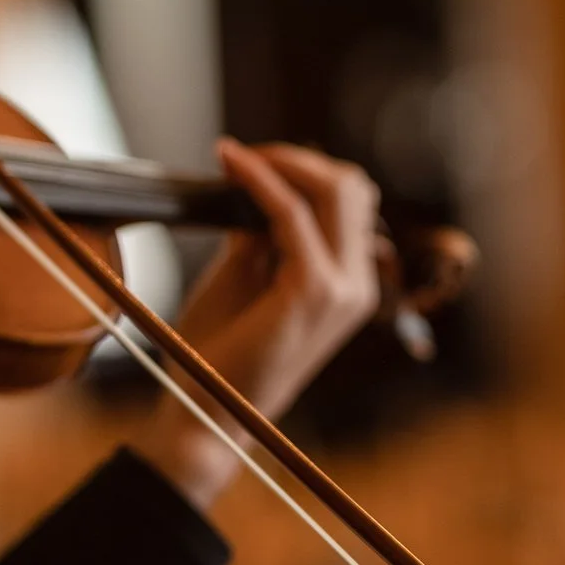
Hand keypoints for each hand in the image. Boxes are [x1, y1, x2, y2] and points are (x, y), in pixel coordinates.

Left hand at [129, 140, 380, 513]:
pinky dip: (260, 181)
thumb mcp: (243, 276)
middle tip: (244, 155)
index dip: (304, 169)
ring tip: (237, 157)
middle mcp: (357, 284)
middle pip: (354, 186)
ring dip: (283, 163)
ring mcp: (343, 289)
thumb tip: (258, 183)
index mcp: (348, 282)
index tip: (251, 159)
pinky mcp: (313, 291)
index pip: (350, 201)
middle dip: (298, 159)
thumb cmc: (218, 349)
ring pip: (337, 190)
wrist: (207, 409)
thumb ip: (260, 232)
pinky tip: (231, 163)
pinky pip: (291, 215)